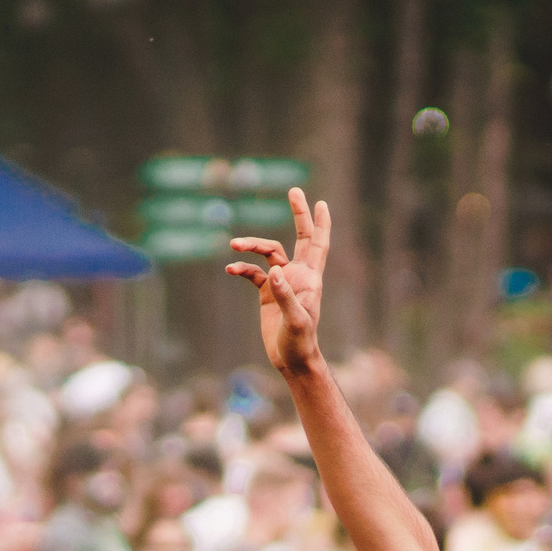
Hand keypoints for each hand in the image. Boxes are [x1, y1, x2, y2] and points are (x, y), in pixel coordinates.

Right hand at [227, 190, 331, 376]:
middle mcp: (298, 275)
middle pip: (300, 237)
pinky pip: (253, 273)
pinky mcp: (268, 293)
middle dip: (298, 214)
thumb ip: (285, 296)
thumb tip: (275, 271)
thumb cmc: (300, 342)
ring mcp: (282, 282)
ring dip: (252, 246)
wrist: (291, 359)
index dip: (321, 224)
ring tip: (233, 245)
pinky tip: (230, 269)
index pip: (318, 244)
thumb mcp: (295, 320)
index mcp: (310, 278)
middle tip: (294, 191)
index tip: (321, 203)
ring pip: (268, 253)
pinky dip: (242, 268)